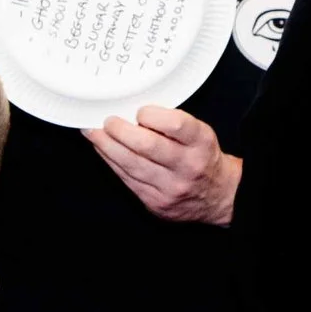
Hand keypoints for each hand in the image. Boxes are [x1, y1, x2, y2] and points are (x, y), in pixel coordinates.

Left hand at [83, 106, 240, 225]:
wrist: (217, 196)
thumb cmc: (202, 157)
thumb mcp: (198, 134)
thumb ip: (171, 122)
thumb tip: (131, 110)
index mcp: (201, 143)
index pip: (176, 125)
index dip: (152, 116)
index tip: (139, 111)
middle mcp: (188, 165)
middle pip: (147, 146)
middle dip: (120, 130)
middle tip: (107, 121)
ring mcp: (170, 187)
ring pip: (131, 164)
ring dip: (106, 146)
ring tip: (93, 132)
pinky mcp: (155, 202)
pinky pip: (126, 179)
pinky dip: (111, 161)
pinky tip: (103, 150)